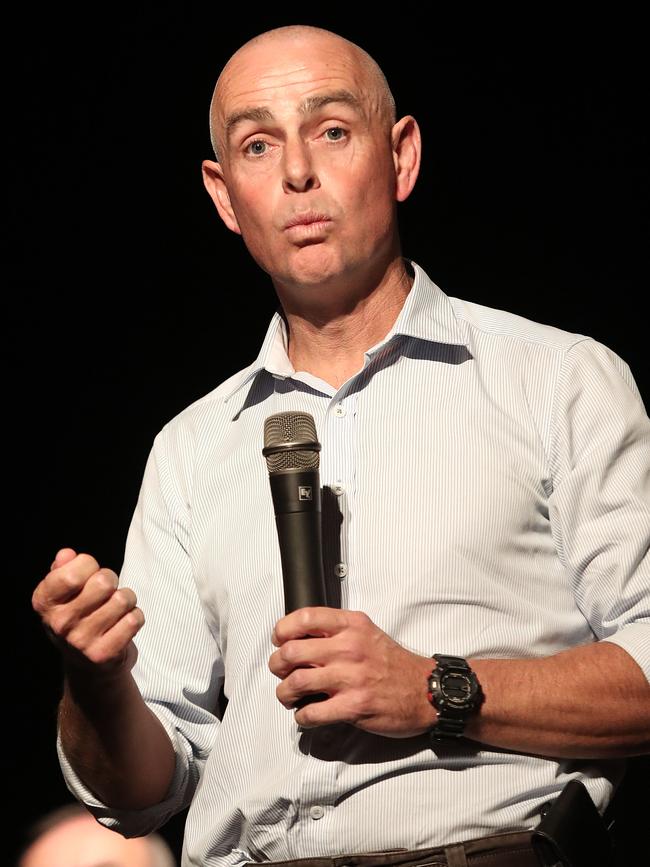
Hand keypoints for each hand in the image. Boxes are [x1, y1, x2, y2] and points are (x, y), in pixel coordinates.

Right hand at [32, 548, 142, 678]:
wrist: (86, 665)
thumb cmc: (78, 617)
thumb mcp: (63, 592)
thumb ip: (63, 568)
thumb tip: (66, 554)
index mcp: (45, 602)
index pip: (74, 571)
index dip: (88, 564)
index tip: (87, 575)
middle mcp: (59, 623)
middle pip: (104, 581)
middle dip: (111, 580)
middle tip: (106, 592)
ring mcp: (80, 641)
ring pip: (122, 599)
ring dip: (126, 599)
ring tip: (115, 609)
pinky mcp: (103, 654)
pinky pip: (134, 619)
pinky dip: (135, 617)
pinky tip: (123, 624)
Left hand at [268, 607, 435, 736]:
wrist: (425, 691)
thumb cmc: (393, 663)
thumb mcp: (367, 632)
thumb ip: (337, 631)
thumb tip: (299, 638)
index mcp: (352, 625)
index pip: (304, 617)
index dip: (282, 630)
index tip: (279, 640)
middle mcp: (350, 647)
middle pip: (292, 652)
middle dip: (277, 665)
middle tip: (281, 672)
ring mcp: (351, 678)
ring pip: (296, 683)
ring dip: (284, 692)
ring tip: (288, 696)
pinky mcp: (354, 707)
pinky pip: (312, 713)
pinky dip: (302, 716)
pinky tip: (307, 715)